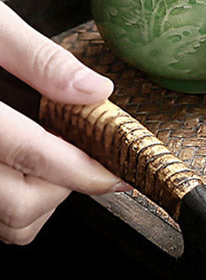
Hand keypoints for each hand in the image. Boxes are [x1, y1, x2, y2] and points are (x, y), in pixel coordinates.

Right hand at [0, 2, 127, 244]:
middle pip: (20, 204)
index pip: (31, 153)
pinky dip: (13, 201)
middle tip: (82, 148)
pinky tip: (24, 163)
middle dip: (65, 184)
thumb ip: (41, 59)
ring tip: (52, 153)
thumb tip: (96, 91)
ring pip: (4, 221)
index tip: (120, 172)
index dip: (83, 169)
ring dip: (41, 198)